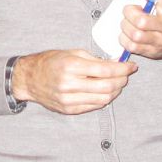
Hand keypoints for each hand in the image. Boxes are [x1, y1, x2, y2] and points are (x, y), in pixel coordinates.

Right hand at [12, 50, 134, 114]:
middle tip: (126, 75)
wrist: (29, 79)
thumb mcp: (71, 53)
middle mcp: (70, 84)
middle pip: (107, 86)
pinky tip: (105, 91)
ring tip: (117, 83)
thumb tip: (116, 63)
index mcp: (71, 66)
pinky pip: (94, 106)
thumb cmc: (50, 62)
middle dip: (121, 80)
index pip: (105, 69)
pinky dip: (104, 98)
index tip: (131, 66)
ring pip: (103, 99)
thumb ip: (94, 59)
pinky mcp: (69, 109)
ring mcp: (69, 99)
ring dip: (115, 91)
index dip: (123, 68)